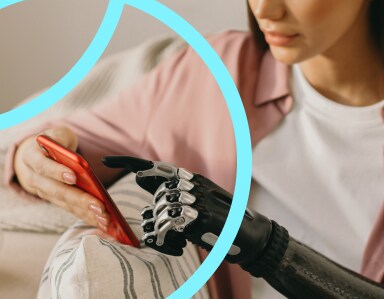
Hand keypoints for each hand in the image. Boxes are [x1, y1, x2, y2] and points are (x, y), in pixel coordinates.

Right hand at [14, 126, 109, 230]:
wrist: (41, 151)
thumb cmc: (55, 141)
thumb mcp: (59, 136)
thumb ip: (65, 145)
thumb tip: (78, 162)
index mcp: (31, 157)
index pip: (43, 166)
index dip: (57, 172)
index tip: (73, 176)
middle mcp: (33, 177)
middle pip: (56, 190)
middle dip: (79, 199)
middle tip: (99, 206)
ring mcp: (43, 191)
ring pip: (65, 203)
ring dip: (86, 212)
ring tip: (105, 217)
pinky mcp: (54, 200)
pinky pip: (70, 209)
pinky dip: (86, 215)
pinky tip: (100, 220)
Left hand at [102, 156, 272, 266]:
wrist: (250, 236)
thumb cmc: (221, 222)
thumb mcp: (197, 204)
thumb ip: (174, 194)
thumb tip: (144, 188)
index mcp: (193, 179)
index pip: (158, 168)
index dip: (131, 162)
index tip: (109, 160)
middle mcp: (194, 185)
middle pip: (158, 193)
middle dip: (156, 212)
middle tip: (164, 226)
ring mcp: (197, 200)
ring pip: (161, 209)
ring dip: (163, 228)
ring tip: (175, 237)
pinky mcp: (199, 218)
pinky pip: (167, 226)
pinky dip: (166, 240)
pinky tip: (176, 246)